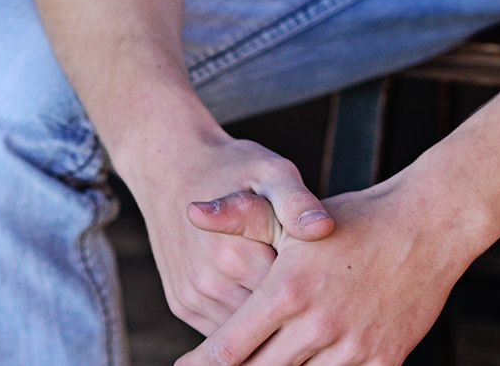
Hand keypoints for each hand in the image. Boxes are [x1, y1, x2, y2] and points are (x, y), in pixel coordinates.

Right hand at [129, 129, 333, 335]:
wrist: (172, 167)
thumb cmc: (233, 167)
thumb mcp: (271, 171)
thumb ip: (297, 202)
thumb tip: (323, 228)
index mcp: (234, 252)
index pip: (288, 296)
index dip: (313, 289)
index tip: (328, 278)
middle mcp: (208, 281)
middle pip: (265, 318)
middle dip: (289, 309)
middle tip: (312, 288)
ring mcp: (192, 297)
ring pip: (242, 332)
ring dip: (264, 320)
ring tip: (289, 294)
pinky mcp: (182, 304)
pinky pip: (219, 328)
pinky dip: (241, 320)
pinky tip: (260, 298)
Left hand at [177, 172, 469, 365]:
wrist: (428, 225)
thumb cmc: (355, 218)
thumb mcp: (293, 214)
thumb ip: (240, 215)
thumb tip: (192, 212)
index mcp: (288, 288)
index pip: (230, 347)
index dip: (203, 364)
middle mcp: (317, 324)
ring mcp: (353, 348)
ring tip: (271, 362)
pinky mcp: (383, 362)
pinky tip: (312, 363)